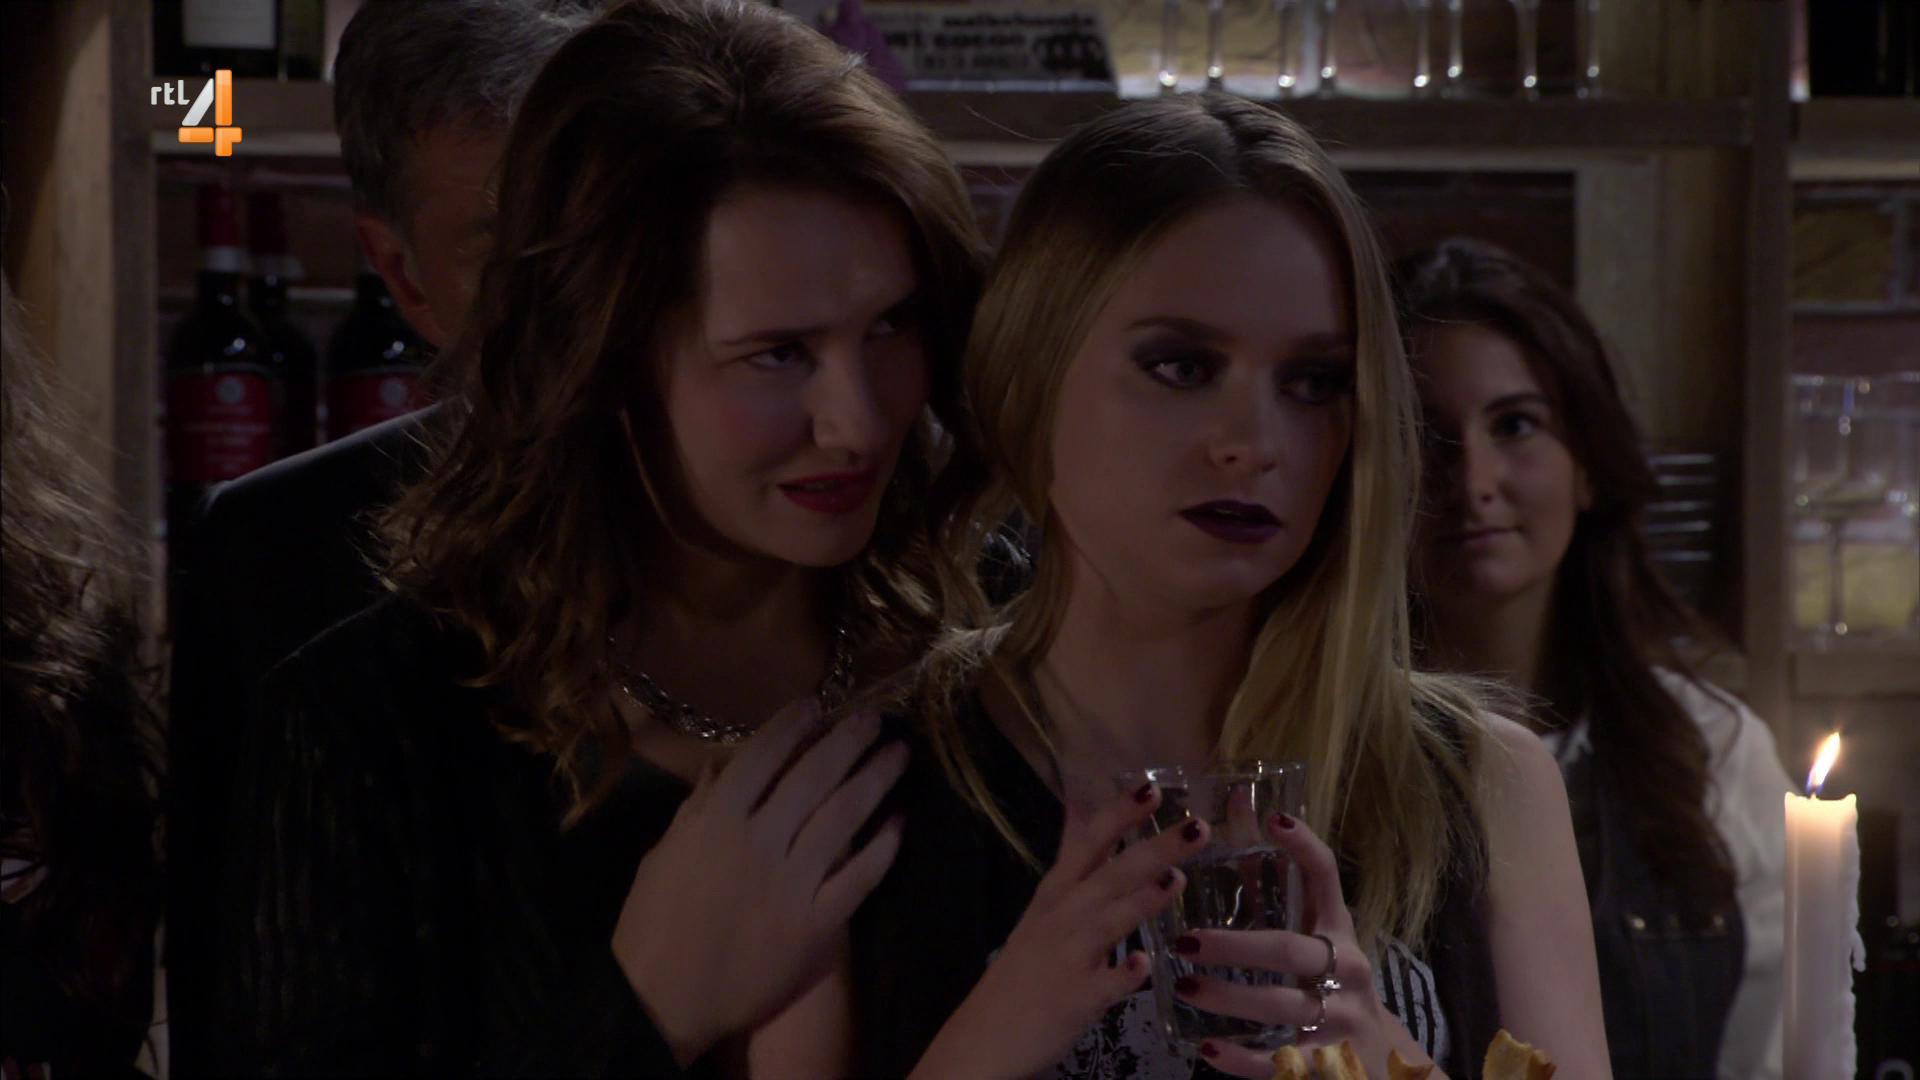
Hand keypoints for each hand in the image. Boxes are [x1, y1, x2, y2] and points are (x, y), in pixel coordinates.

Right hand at [612, 701, 906, 1065]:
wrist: (665, 999)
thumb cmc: (654, 925)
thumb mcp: (664, 854)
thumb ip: (697, 808)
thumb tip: (720, 766)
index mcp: (717, 820)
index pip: (764, 755)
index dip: (793, 725)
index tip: (818, 704)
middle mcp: (760, 841)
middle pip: (814, 775)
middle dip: (849, 740)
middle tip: (876, 717)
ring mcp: (793, 881)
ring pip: (845, 816)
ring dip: (876, 779)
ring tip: (898, 754)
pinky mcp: (819, 922)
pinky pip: (860, 877)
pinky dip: (883, 848)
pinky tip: (898, 824)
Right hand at [909, 784, 1209, 1079]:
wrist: (985, 1037)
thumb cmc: (1022, 971)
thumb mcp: (1043, 907)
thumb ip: (1071, 861)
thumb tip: (1080, 807)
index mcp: (1055, 895)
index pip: (1089, 844)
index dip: (1119, 815)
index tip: (1153, 787)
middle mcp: (1062, 919)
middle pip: (1110, 876)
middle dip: (1152, 849)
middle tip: (1197, 825)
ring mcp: (1068, 959)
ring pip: (1107, 922)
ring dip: (1141, 900)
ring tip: (1178, 878)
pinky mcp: (1076, 1000)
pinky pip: (1102, 985)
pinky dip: (1121, 975)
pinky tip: (1142, 965)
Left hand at [1171, 813, 1439, 1078]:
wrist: (1388, 1061)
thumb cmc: (1336, 986)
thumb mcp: (1319, 941)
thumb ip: (1277, 896)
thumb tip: (1238, 822)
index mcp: (1340, 931)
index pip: (1325, 878)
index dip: (1304, 845)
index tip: (1273, 818)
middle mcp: (1346, 970)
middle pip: (1289, 950)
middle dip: (1235, 946)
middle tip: (1186, 941)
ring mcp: (1341, 1018)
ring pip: (1283, 1006)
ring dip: (1230, 998)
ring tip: (1186, 987)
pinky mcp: (1330, 1065)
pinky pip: (1281, 1063)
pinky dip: (1242, 1060)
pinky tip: (1208, 1049)